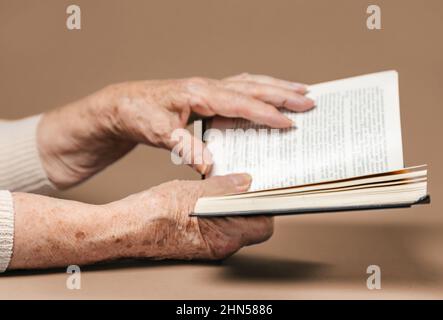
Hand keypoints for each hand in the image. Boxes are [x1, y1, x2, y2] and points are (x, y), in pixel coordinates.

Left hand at [37, 74, 313, 188]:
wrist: (122, 104)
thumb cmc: (138, 115)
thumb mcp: (158, 134)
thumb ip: (184, 147)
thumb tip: (209, 166)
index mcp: (199, 94)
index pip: (240, 104)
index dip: (266, 114)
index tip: (289, 123)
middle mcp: (207, 86)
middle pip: (253, 88)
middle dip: (283, 94)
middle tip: (310, 101)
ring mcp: (208, 87)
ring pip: (250, 83)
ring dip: (276, 87)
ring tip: (300, 90)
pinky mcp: (207, 93)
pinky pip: (240, 87)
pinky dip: (260, 89)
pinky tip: (268, 92)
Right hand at [107, 173, 272, 259]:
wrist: (123, 227)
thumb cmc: (151, 215)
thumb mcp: (192, 191)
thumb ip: (223, 186)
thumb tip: (245, 181)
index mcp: (222, 238)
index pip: (263, 224)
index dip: (267, 204)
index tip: (266, 186)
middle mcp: (218, 245)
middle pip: (251, 223)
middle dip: (251, 201)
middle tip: (245, 179)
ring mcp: (208, 244)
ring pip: (235, 222)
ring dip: (234, 202)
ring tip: (226, 182)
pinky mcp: (198, 239)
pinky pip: (219, 222)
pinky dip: (220, 206)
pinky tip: (211, 191)